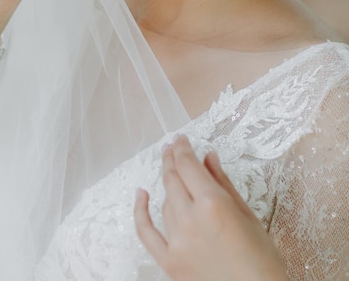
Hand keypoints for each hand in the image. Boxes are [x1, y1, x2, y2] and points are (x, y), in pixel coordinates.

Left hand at [134, 135, 288, 280]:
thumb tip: (209, 157)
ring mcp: (177, 242)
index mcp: (213, 204)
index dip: (182, 148)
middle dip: (171, 159)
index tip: (181, 140)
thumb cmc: (262, 262)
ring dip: (169, 184)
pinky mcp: (169, 262)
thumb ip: (223, 183)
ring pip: (165, 202)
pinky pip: (147, 232)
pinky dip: (140, 211)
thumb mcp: (248, 216)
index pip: (188, 165)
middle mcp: (191, 220)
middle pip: (173, 179)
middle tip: (172, 147)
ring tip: (175, 173)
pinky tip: (140, 194)